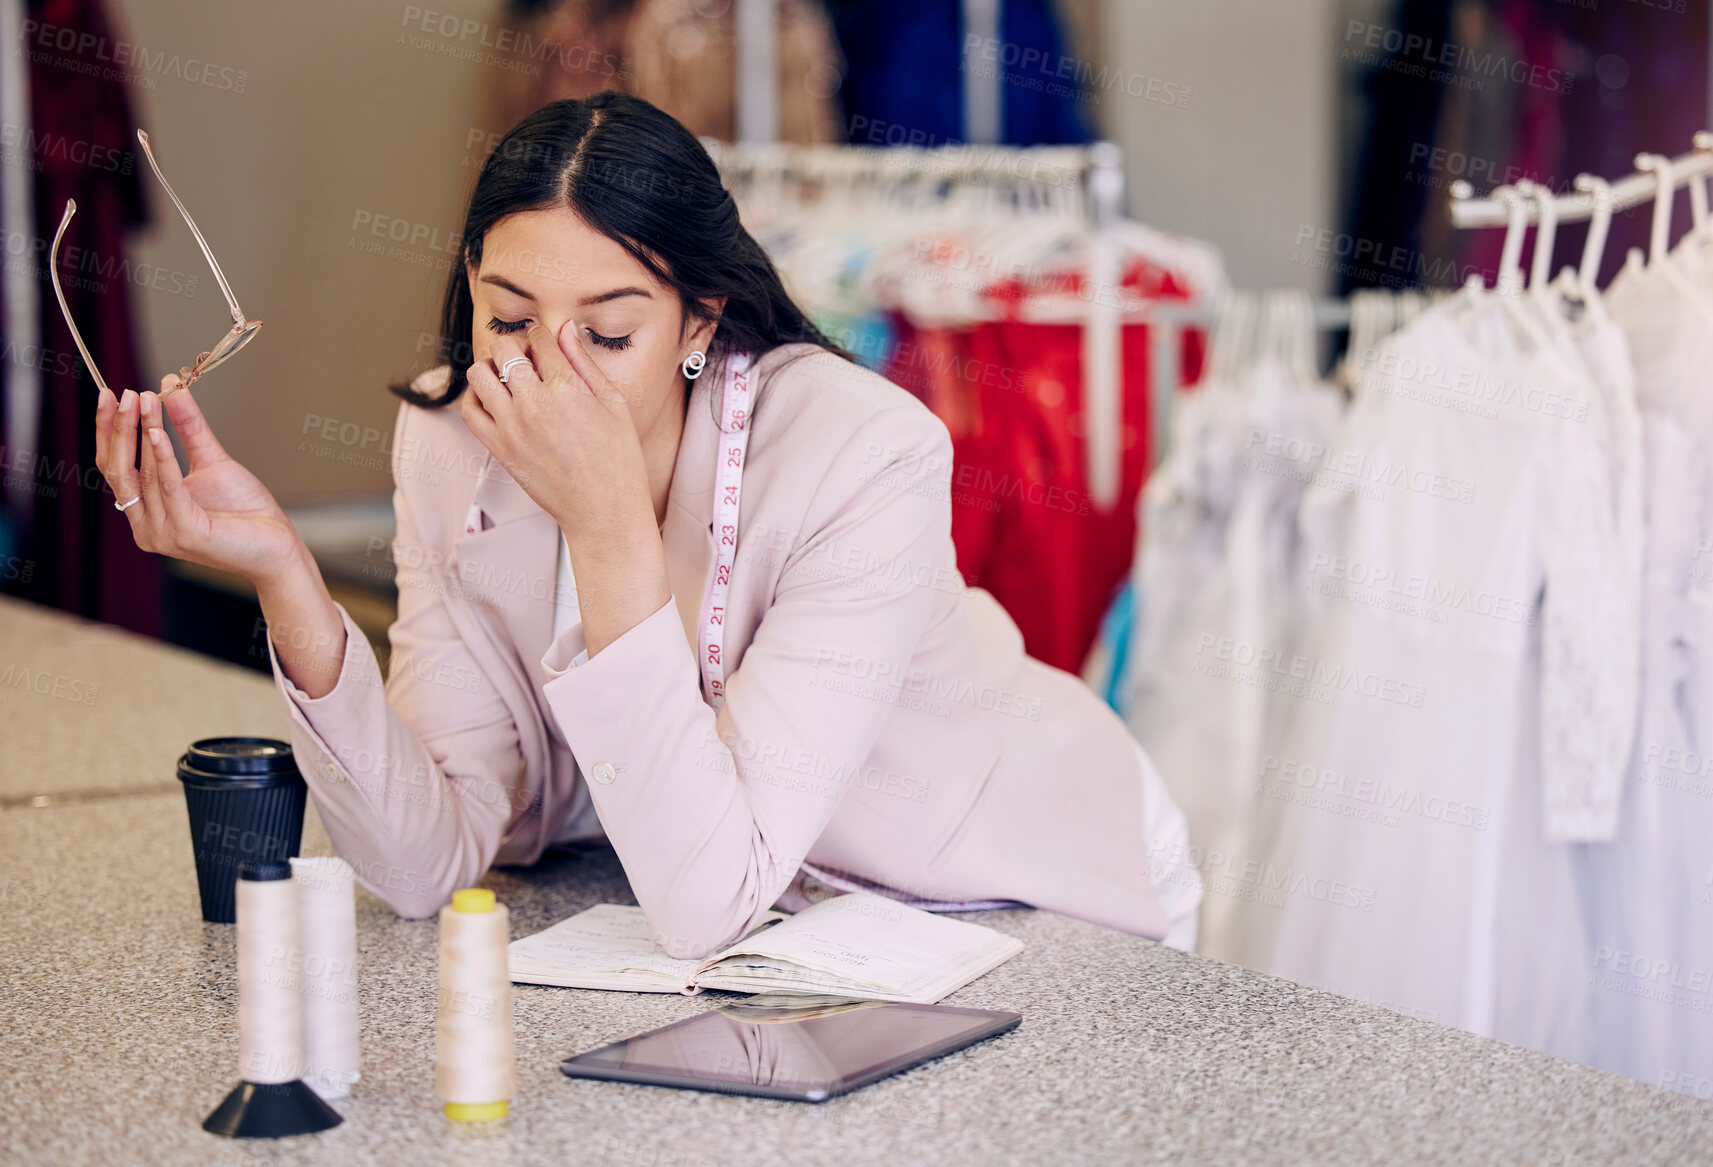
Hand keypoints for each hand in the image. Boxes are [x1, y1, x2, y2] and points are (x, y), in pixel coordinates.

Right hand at [97, 375, 307, 585]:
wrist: (277, 544)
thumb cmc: (244, 509)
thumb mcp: (211, 460)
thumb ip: (188, 426)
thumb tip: (169, 385)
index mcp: (144, 512)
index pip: (114, 466)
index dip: (109, 430)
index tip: (111, 394)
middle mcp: (145, 527)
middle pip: (118, 470)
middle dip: (119, 428)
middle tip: (127, 393)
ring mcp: (162, 534)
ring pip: (141, 476)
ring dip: (142, 434)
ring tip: (146, 401)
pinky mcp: (184, 534)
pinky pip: (168, 488)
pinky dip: (162, 458)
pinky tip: (158, 431)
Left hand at [460, 319, 655, 540]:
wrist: (603, 512)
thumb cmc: (618, 461)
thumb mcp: (614, 404)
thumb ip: (585, 363)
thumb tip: (566, 329)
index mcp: (567, 388)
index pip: (540, 339)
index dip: (543, 335)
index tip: (547, 344)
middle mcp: (534, 403)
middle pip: (504, 349)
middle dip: (516, 346)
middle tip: (528, 359)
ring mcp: (512, 427)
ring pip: (480, 374)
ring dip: (492, 368)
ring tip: (509, 379)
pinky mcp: (499, 449)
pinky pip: (470, 409)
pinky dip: (476, 398)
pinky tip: (496, 401)